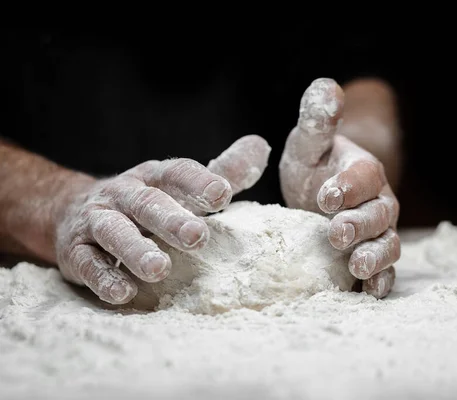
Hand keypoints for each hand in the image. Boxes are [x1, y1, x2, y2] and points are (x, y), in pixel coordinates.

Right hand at [55, 135, 270, 303]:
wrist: (73, 212)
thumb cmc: (148, 203)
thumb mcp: (182, 186)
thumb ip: (223, 171)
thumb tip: (261, 146)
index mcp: (155, 177)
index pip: (177, 173)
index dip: (199, 182)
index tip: (224, 193)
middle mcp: (124, 194)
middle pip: (147, 202)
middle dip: (172, 219)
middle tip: (198, 236)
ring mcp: (96, 220)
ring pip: (114, 231)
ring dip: (136, 250)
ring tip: (159, 269)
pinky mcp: (75, 250)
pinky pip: (87, 263)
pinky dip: (104, 277)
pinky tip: (123, 293)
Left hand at [279, 78, 399, 298]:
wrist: (320, 193)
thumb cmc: (314, 166)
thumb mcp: (309, 142)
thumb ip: (318, 119)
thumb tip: (326, 86)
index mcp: (362, 171)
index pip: (362, 176)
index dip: (348, 186)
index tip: (325, 196)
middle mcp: (378, 201)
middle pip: (378, 213)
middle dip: (359, 224)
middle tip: (335, 233)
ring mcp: (378, 230)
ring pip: (387, 243)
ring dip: (374, 256)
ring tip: (355, 266)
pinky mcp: (372, 254)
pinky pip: (384, 269)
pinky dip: (380, 280)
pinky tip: (369, 293)